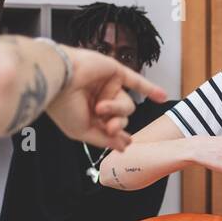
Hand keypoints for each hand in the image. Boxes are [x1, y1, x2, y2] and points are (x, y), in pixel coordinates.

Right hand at [45, 46, 165, 150]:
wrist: (58, 80)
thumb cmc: (63, 105)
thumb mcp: (82, 131)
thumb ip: (105, 140)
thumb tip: (124, 148)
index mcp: (88, 114)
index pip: (110, 128)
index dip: (119, 137)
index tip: (126, 144)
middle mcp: (98, 100)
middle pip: (121, 119)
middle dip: (117, 126)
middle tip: (110, 127)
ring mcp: (107, 86)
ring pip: (126, 106)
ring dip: (116, 110)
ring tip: (101, 107)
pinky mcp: (115, 72)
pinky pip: (137, 82)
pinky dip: (150, 89)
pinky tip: (163, 97)